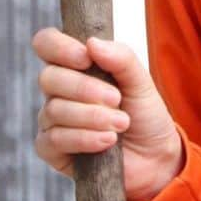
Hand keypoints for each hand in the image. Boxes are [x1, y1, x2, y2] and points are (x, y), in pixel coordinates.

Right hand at [33, 28, 184, 200]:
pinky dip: (83, 138)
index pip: (46, 44)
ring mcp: (52, 121)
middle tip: (116, 99)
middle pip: (48, 78)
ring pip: (54, 110)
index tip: (86, 58)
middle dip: (85, 88)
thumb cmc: (144, 114)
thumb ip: (121, 58)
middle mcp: (59, 91)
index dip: (59, 47)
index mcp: (76, 66)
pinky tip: (107, 141)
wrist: (154, 157)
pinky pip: (53, 140)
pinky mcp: (52, 151)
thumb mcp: (141, 81)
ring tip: (120, 124)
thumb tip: (91, 43)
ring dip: (92, 116)